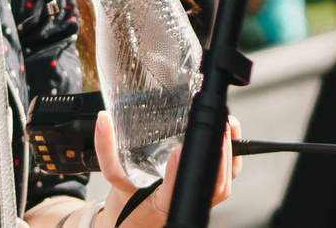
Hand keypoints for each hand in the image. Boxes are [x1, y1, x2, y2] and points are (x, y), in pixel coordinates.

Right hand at [95, 115, 240, 227]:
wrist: (135, 222)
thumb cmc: (128, 202)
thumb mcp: (115, 176)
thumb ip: (108, 151)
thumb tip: (104, 119)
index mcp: (158, 205)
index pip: (170, 192)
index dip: (175, 174)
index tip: (176, 151)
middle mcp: (181, 206)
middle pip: (209, 190)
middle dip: (217, 158)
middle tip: (217, 129)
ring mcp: (196, 202)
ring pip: (220, 187)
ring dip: (227, 156)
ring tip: (226, 126)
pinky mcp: (204, 195)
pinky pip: (224, 181)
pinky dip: (230, 159)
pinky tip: (231, 136)